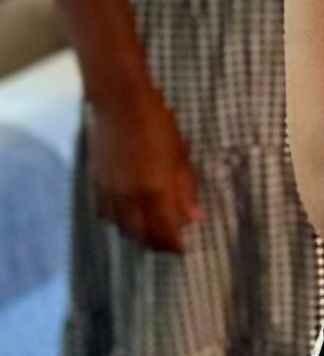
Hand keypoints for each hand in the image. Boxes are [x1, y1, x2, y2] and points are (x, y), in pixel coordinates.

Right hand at [87, 83, 200, 252]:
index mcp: (154, 191)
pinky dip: (118, 220)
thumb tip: (195, 218)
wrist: (120, 104)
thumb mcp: (180, 156)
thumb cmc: (158, 125)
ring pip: (121, 227)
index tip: (183, 250)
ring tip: (152, 230)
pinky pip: (105, 214)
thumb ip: (186, 190)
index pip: (164, 232)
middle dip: (156, 243)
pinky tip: (129, 215)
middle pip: (141, 235)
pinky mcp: (95, 185)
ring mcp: (109, 192)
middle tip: (170, 242)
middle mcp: (128, 198)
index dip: (174, 245)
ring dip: (138, 233)